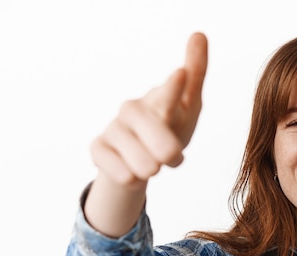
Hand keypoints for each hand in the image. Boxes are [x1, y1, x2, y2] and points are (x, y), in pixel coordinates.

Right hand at [90, 32, 207, 187]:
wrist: (141, 159)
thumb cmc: (168, 127)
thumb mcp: (188, 107)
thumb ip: (196, 75)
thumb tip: (199, 33)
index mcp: (158, 99)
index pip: (168, 94)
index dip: (174, 87)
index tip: (180, 74)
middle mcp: (132, 109)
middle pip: (158, 139)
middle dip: (170, 153)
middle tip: (174, 158)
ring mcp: (113, 128)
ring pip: (143, 163)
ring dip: (153, 169)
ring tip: (154, 165)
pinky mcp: (97, 149)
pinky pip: (123, 175)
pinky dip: (133, 179)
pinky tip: (133, 172)